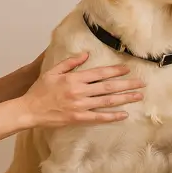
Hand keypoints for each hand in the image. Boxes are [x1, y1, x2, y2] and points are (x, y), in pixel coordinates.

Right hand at [19, 52, 144, 127]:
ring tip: (138, 97)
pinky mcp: (78, 118)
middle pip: (108, 87)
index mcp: (74, 79)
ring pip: (107, 102)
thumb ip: (70, 63)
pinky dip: (112, 116)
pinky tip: (124, 115)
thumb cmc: (40, 90)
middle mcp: (80, 92)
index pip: (99, 73)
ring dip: (124, 99)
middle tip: (141, 84)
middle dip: (127, 85)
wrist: (29, 110)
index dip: (115, 71)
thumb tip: (85, 54)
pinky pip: (98, 118)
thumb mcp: (53, 71)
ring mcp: (80, 106)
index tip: (128, 69)